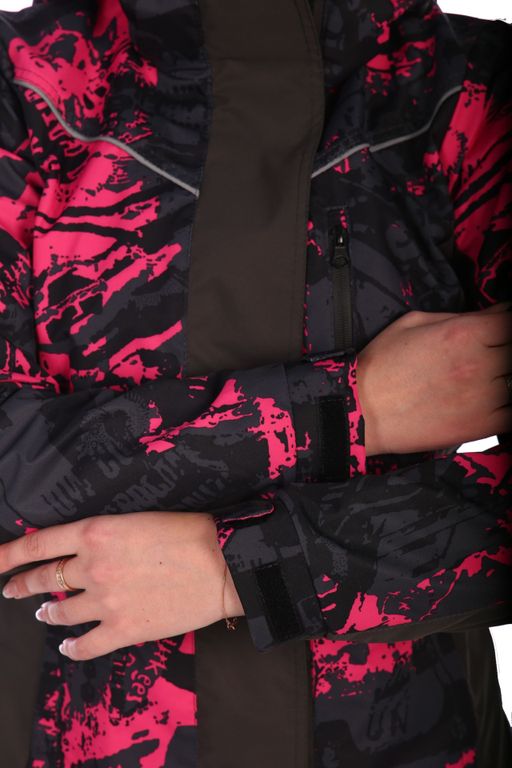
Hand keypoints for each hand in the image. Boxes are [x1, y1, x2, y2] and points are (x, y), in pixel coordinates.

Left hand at [0, 512, 243, 660]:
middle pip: (45, 578)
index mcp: (96, 532)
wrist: (222, 563)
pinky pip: (86, 644)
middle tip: (12, 589)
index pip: (40, 544)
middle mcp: (93, 567)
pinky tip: (67, 646)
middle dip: (23, 584)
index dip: (10, 554)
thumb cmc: (189, 533)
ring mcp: (105, 601)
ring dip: (47, 613)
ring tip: (42, 614)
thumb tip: (90, 551)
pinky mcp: (123, 630)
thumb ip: (107, 536)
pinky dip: (72, 646)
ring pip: (60, 612)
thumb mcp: (139, 520)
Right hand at [357, 303, 511, 454]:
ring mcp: (483, 396)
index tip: (496, 329)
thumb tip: (492, 314)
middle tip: (487, 354)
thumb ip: (458, 317)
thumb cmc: (381, 365)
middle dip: (503, 348)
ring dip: (505, 377)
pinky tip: (491, 400)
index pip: (510, 320)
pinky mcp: (481, 425)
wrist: (361, 411)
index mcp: (464, 332)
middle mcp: (479, 362)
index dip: (504, 323)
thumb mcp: (413, 323)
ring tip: (487, 378)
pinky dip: (505, 403)